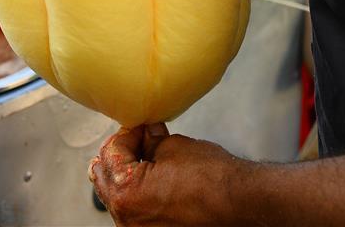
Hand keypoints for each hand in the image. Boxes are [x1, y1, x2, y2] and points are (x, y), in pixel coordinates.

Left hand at [89, 124, 248, 225]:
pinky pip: (133, 210)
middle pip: (105, 178)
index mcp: (126, 193)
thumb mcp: (173, 146)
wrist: (239, 203)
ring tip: (148, 157)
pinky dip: (138, 192)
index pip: (110, 154)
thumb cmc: (211, 178)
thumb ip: (149, 140)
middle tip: (139, 139)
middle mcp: (127, 219)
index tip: (141, 127)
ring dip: (126, 174)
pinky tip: (154, 178)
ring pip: (117, 196)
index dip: (127, 134)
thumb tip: (145, 133)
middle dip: (120, 154)